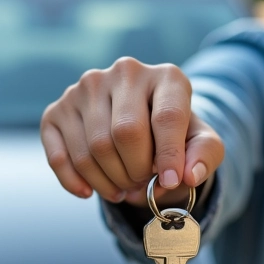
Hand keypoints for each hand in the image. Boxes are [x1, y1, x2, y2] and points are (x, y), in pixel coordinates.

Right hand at [40, 58, 223, 207]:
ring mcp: (86, 88)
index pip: (166, 117)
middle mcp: (125, 72)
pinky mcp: (57, 109)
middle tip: (144, 183)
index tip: (169, 182)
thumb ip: (205, 155)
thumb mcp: (201, 142)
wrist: (144, 124)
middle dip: (137, 170)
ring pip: (93, 148)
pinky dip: (75, 181)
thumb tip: (189, 174)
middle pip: (126, 133)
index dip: (168, 156)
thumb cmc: (175, 135)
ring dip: (110, 181)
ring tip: (125, 186)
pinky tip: (90, 191)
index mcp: (166, 76)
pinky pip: (59, 156)